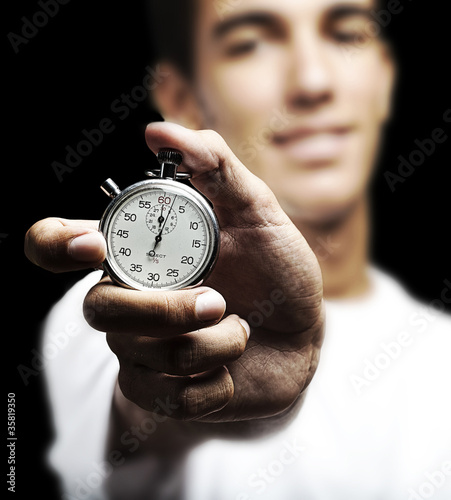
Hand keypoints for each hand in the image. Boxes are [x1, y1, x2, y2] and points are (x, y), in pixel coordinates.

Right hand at [24, 122, 323, 422]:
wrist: (302, 332)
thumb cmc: (277, 268)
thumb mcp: (257, 211)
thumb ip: (215, 166)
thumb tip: (157, 130)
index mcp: (140, 251)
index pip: (59, 244)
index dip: (56, 243)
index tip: (92, 245)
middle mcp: (131, 297)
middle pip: (100, 309)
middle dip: (166, 310)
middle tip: (219, 300)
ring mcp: (141, 348)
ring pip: (143, 354)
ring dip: (211, 343)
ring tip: (242, 329)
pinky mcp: (160, 390)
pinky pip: (167, 396)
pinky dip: (216, 384)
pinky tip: (232, 368)